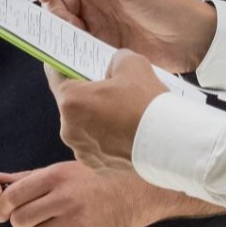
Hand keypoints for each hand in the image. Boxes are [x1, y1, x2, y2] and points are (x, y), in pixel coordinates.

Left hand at [0, 160, 160, 226]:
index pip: (12, 196)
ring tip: (61, 226)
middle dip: (26, 222)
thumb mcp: (66, 170)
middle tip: (41, 218)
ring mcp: (76, 220)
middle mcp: (64, 197)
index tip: (7, 212)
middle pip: (20, 221)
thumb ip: (31, 177)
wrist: (139, 193)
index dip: (4, 208)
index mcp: (56, 176)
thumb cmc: (99, 179)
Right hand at [34, 0, 216, 73]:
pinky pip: (78, 47)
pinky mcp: (103, 46)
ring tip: (76, 39)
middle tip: (66, 23)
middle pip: (58, 2)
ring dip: (62, 32)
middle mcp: (96, 0)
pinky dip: (72, 49)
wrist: (193, 39)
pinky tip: (77, 52)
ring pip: (65, 26)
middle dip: (53, 11)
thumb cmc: (166, 5)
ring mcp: (99, 24)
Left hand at [47, 51, 167, 172]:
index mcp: (72, 101)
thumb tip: (113, 66)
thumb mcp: (133, 64)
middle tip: (112, 90)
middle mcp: (69, 129)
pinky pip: (97, 146)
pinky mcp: (97, 166)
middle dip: (88, 96)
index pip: (56, 77)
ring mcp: (82, 150)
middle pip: (73, 104)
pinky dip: (108, 139)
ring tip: (125, 114)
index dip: (61, 67)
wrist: (168, 143)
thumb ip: (116, 60)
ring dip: (98, 119)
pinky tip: (128, 132)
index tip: (64, 63)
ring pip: (85, 127)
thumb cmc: (147, 103)